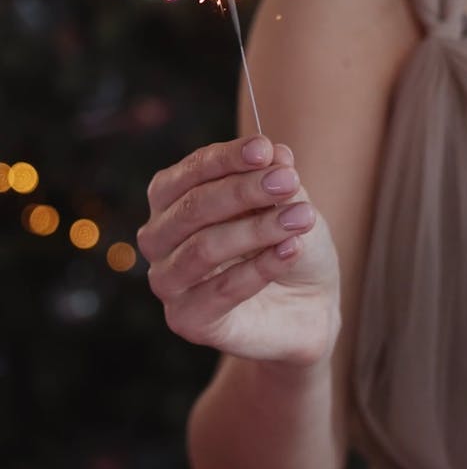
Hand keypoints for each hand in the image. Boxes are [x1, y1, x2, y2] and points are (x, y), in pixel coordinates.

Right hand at [137, 136, 340, 364]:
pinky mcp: (186, 319)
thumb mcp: (288, 202)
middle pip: (193, 207)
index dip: (228, 158)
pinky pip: (221, 290)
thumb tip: (275, 153)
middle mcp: (158, 237)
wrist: (307, 303)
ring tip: (301, 217)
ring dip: (257, 229)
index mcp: (171, 198)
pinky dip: (261, 267)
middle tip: (289, 181)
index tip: (265, 149)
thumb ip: (277, 178)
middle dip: (243, 190)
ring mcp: (167, 281)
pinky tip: (293, 248)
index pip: (192, 171)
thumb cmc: (284, 240)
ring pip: (203, 248)